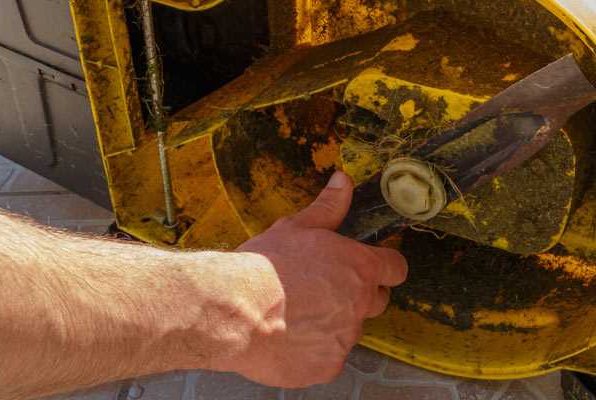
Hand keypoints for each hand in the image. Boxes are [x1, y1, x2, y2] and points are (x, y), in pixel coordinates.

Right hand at [232, 171, 407, 387]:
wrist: (236, 311)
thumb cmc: (265, 266)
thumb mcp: (297, 227)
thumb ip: (329, 207)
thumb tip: (344, 180)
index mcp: (360, 268)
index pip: (396, 268)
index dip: (385, 266)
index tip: (371, 266)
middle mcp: (360, 304)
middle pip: (378, 301)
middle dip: (360, 295)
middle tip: (325, 289)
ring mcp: (345, 338)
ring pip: (349, 330)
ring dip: (333, 322)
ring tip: (298, 313)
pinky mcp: (327, 366)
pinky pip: (329, 357)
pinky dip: (315, 350)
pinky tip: (289, 337)